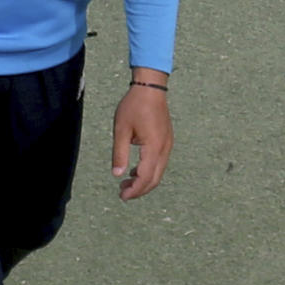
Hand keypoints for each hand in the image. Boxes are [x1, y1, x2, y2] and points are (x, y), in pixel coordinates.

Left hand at [111, 73, 172, 200]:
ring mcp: (167, 145)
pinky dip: (149, 171)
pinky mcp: (166, 141)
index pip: (145, 177)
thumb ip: (119, 153)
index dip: (134, 190)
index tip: (122, 196)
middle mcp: (164, 149)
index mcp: (153, 147)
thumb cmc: (134, 106)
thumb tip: (117, 174)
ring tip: (126, 183)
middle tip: (122, 193)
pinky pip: (159, 163)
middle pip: (155, 179)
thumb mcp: (121, 130)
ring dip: (144, 181)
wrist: (150, 88)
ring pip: (158, 172)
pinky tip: (135, 170)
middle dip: (139, 189)